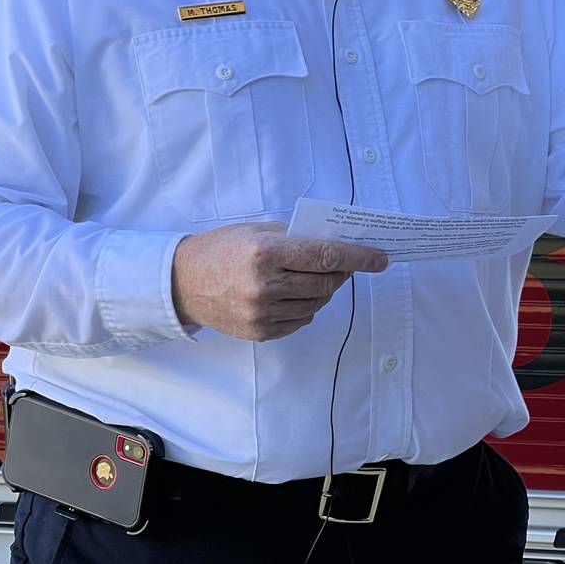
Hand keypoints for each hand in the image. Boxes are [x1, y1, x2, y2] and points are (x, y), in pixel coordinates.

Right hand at [171, 221, 388, 340]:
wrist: (183, 282)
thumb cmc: (223, 248)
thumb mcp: (258, 231)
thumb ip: (296, 238)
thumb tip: (337, 245)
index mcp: (266, 253)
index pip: (327, 255)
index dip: (360, 257)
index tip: (381, 258)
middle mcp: (266, 286)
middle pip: (326, 282)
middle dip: (341, 272)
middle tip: (343, 262)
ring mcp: (263, 313)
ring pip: (317, 303)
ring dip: (324, 290)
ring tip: (313, 276)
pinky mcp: (261, 332)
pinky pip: (301, 320)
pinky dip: (306, 306)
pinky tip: (295, 293)